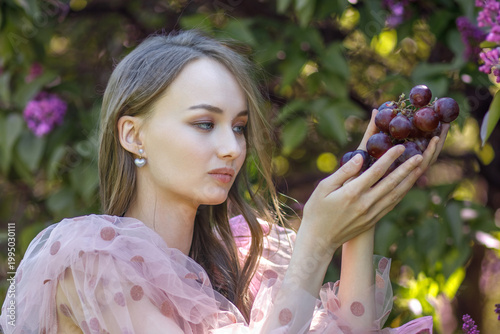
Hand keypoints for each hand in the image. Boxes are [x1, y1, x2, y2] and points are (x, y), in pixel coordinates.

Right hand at [299, 109, 449, 251]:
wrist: (319, 239)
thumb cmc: (316, 211)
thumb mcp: (323, 188)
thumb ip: (343, 172)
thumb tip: (360, 157)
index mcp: (352, 193)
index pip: (376, 171)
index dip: (389, 157)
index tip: (400, 146)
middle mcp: (365, 204)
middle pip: (391, 183)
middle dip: (407, 168)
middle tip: (419, 155)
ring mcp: (371, 214)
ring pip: (396, 195)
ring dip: (409, 181)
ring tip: (419, 168)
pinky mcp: (373, 220)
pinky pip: (391, 204)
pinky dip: (401, 193)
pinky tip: (407, 185)